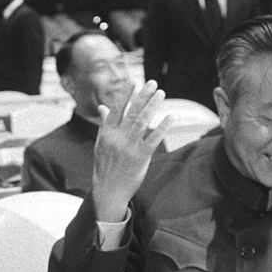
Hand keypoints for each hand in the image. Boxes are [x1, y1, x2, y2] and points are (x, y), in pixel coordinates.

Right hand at [91, 81, 171, 222]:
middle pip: (132, 112)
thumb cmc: (105, 165)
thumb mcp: (101, 143)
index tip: (133, 81)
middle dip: (143, 96)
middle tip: (153, 83)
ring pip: (143, 122)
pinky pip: (153, 139)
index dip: (125, 94)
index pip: (116, 108)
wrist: (109, 190)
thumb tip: (103, 107)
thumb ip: (105, 124)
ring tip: (161, 94)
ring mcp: (129, 147)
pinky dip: (162, 127)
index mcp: (107, 133)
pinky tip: (170, 117)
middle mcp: (118, 138)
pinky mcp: (141, 158)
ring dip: (153, 106)